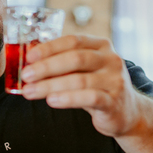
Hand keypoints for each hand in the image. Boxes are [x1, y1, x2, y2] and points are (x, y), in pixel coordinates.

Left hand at [20, 35, 143, 137]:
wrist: (126, 112)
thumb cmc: (97, 88)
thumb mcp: (84, 70)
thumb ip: (64, 64)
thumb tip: (29, 64)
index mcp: (101, 46)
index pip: (73, 40)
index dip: (50, 47)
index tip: (29, 56)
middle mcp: (111, 60)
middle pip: (76, 58)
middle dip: (47, 67)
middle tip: (26, 75)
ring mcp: (114, 80)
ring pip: (79, 80)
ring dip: (50, 86)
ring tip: (30, 91)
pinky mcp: (114, 102)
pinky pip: (89, 98)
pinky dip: (68, 99)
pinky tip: (51, 101)